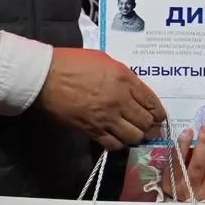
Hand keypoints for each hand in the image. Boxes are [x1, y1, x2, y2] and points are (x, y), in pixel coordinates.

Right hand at [33, 48, 166, 149]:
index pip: (152, 102)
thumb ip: (123, 76)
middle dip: (150, 126)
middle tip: (149, 128)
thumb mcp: (105, 60)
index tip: (158, 117)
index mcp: (125, 80)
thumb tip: (133, 89)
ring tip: (133, 133)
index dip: (158, 113)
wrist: (47, 77)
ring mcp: (106, 118)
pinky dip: (119, 144)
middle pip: (146, 122)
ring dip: (136, 136)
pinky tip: (117, 138)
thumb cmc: (73, 63)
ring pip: (133, 136)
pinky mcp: (92, 130)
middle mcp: (120, 101)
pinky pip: (114, 145)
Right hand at [166, 124, 204, 201]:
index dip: (183, 146)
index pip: (178, 163)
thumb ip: (176, 161)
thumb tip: (187, 137)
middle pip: (199, 165)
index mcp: (176, 185)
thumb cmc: (180, 190)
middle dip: (203, 143)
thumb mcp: (170, 179)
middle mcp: (192, 190)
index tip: (189, 130)